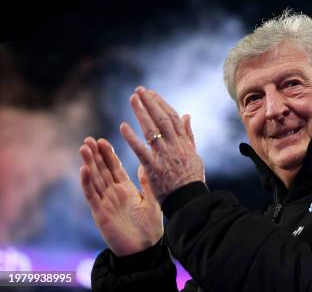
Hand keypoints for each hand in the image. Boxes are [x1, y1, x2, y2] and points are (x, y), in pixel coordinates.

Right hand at [79, 137, 162, 255]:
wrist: (145, 248)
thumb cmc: (150, 226)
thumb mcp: (151, 200)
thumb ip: (147, 182)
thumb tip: (145, 164)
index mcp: (125, 189)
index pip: (114, 168)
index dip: (108, 155)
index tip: (102, 140)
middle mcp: (113, 193)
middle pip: (102, 170)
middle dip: (95, 155)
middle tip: (88, 139)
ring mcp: (105, 202)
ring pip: (94, 179)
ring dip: (89, 164)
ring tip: (84, 148)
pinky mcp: (100, 213)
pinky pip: (92, 195)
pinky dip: (87, 182)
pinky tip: (84, 169)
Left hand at [120, 86, 204, 202]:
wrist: (189, 200)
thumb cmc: (191, 179)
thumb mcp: (194, 154)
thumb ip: (188, 135)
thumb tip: (186, 115)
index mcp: (184, 142)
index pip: (172, 118)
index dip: (161, 104)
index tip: (151, 94)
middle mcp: (175, 146)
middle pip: (162, 119)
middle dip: (150, 103)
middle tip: (139, 90)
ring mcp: (164, 156)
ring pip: (152, 130)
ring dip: (141, 113)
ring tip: (132, 99)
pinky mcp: (154, 168)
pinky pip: (141, 150)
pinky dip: (132, 138)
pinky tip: (123, 126)